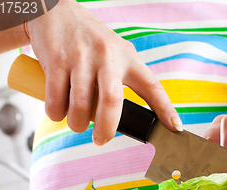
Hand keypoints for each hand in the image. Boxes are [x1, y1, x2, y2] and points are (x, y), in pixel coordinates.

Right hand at [24, 0, 181, 144]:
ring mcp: (80, 57)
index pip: (152, 85)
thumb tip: (136, 119)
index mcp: (127, 58)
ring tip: (76, 123)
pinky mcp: (56, 60)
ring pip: (81, 107)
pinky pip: (56, 100)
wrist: (51, 10)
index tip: (175, 128)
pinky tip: (58, 110)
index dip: (165, 109)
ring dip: (76, 124)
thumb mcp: (114, 53)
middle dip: (107, 129)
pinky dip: (56, 113)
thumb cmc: (87, 42)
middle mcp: (107, 55)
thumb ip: (125, 81)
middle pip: (112, 102)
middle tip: (101, 140)